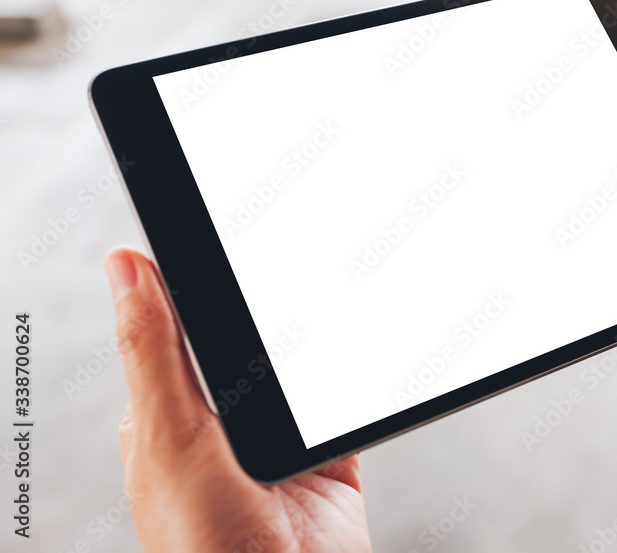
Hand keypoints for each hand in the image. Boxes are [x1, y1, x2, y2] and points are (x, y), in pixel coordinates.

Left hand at [104, 247, 371, 552]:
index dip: (190, 275)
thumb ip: (154, 354)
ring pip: (299, 364)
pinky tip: (366, 341)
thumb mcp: (173, 439)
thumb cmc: (209, 549)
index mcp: (168, 414)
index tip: (216, 221)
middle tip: (288, 240)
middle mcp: (222, 425)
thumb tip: (125, 266)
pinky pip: (346, 402)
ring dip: (315, 333)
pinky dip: (357, 376)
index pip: (175, 325)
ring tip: (336, 275)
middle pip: (246, 339)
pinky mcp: (331, 459)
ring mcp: (278, 441)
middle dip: (265, 299)